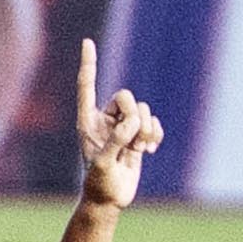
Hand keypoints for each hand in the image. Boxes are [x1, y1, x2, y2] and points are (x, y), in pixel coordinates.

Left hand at [68, 36, 162, 213]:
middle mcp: (104, 120)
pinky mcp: (138, 136)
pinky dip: (156, 133)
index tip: (87, 42)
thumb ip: (116, 141)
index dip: (89, 64)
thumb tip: (132, 124)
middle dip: (135, 116)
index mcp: (87, 121)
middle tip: (133, 140)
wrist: (110, 199)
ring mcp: (122, 127)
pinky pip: (153, 121)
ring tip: (141, 150)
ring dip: (147, 129)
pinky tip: (151, 149)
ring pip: (143, 110)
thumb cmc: (98, 183)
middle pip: (126, 97)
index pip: (87, 86)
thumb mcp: (103, 164)